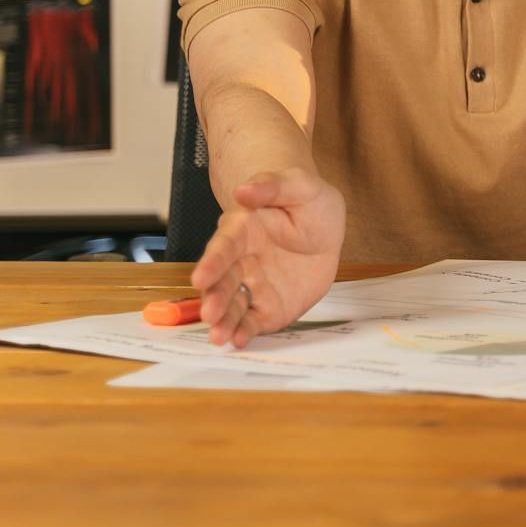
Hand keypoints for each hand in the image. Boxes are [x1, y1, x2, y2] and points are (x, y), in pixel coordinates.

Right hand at [189, 168, 344, 348]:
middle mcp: (240, 261)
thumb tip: (243, 190)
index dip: (212, 262)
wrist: (325, 228)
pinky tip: (240, 341)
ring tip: (219, 337)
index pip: (224, 247)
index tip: (200, 277)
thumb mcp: (300, 186)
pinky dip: (245, 332)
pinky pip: (254, 320)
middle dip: (214, 298)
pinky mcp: (268, 306)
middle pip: (223, 281)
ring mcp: (253, 285)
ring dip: (224, 321)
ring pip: (233, 305)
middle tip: (210, 314)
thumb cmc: (308, 202)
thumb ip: (272, 186)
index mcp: (242, 230)